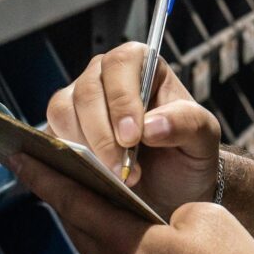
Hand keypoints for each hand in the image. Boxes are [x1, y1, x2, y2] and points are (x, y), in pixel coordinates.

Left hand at [6, 153, 253, 253]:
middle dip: (72, 207)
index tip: (18, 158)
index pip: (76, 202)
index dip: (46, 177)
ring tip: (125, 226)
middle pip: (85, 235)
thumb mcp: (210, 220)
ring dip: (109, 243)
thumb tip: (165, 224)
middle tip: (60, 182)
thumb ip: (174, 212)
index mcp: (130, 246)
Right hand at [47, 42, 220, 217]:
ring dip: (85, 148)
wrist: (173, 188)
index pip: (122, 64)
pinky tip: (93, 177)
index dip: (123, 99)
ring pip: (63, 111)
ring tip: (115, 176)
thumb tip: (151, 125)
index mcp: (142, 65)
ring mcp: (79, 102)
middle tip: (123, 168)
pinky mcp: (61, 130)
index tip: (133, 138)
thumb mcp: (203, 139)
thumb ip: (187, 123)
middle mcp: (105, 76)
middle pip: (88, 90)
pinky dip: (67, 158)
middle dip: (103, 135)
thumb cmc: (188, 154)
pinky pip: (50, 135)